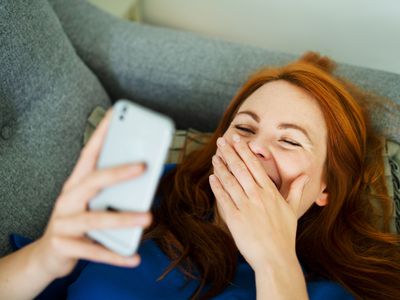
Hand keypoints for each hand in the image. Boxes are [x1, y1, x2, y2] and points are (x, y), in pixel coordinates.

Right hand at [33, 109, 151, 278]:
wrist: (49, 254)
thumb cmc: (77, 220)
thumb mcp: (91, 202)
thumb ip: (111, 190)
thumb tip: (146, 177)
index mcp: (75, 184)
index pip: (88, 154)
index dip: (100, 134)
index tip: (115, 115)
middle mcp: (67, 200)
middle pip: (92, 182)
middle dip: (117, 172)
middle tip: (144, 166)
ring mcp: (63, 223)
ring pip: (95, 219)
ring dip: (123, 218)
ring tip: (148, 218)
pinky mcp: (64, 247)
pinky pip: (94, 252)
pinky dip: (115, 255)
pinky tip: (134, 257)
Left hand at [209, 136, 308, 271]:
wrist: (275, 258)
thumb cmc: (285, 235)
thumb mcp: (293, 210)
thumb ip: (297, 190)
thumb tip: (305, 175)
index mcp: (270, 192)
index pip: (254, 165)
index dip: (244, 151)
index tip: (236, 140)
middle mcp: (257, 196)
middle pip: (240, 168)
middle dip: (229, 152)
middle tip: (221, 141)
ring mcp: (245, 207)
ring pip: (230, 181)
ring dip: (221, 167)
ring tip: (215, 156)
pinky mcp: (234, 219)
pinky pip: (223, 199)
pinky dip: (217, 187)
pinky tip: (212, 178)